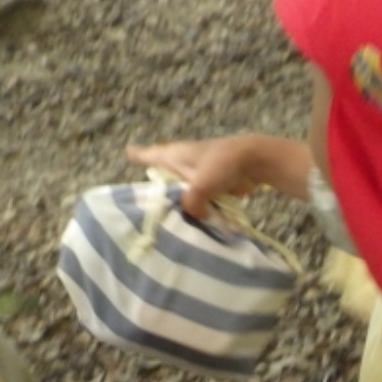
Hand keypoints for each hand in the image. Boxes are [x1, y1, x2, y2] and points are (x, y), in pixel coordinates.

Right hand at [123, 134, 309, 217]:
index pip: (148, 155)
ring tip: (164, 226)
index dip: (137, 155)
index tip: (127, 154)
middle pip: (161, 181)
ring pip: (179, 195)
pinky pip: (196, 204)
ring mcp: (195, 178)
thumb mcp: (199, 185)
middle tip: (139, 212)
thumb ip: (190, 204)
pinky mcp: (209, 189)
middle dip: (154, 195)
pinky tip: (189, 227)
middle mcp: (180, 166)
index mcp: (172, 156)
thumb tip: (193, 217)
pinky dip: (194, 213)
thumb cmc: (222, 164)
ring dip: (177, 208)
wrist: (254, 161)